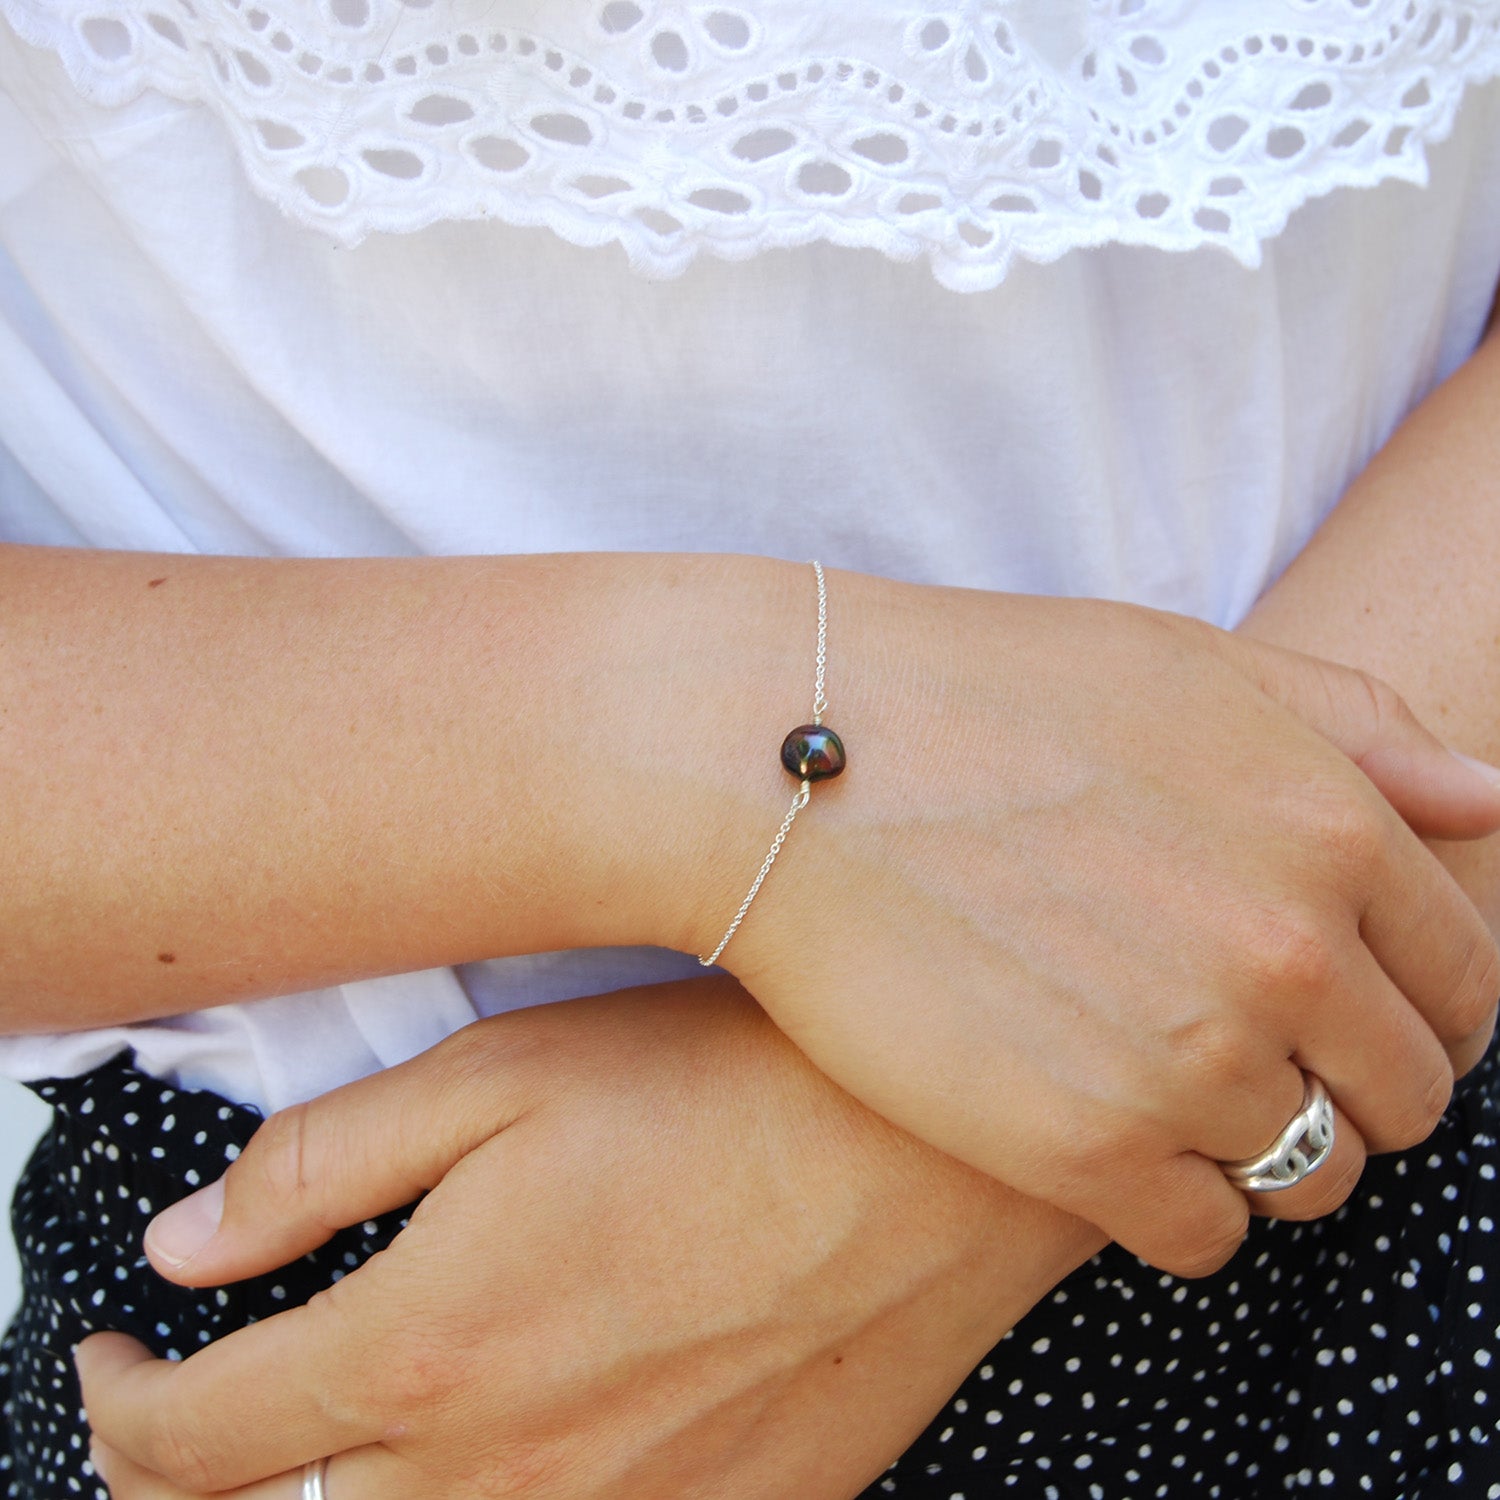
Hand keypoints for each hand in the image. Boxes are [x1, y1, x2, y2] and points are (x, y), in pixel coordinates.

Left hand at [78, 979, 1100, 1499]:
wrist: (939, 1152)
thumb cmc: (736, 1087)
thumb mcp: (508, 1071)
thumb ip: (328, 1163)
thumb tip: (193, 1242)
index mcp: (437, 1348)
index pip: (193, 1441)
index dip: (117, 1403)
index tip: (119, 1357)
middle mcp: (512, 1475)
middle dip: (197, 1482)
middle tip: (200, 1414)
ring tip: (340, 1428)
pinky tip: (512, 1442)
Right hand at [706, 580, 1499, 1275]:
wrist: (793, 760)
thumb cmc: (981, 693)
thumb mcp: (1188, 665)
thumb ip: (1358, 733)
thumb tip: (1492, 806)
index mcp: (1330, 832)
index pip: (1464, 984)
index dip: (1415, 1006)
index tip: (1343, 1012)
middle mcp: (1286, 956)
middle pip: (1401, 1096)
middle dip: (1346, 1084)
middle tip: (1245, 1053)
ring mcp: (1187, 1062)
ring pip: (1310, 1176)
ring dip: (1261, 1148)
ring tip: (1166, 1092)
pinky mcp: (1081, 1149)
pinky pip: (1203, 1236)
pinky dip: (1178, 1204)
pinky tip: (1111, 1141)